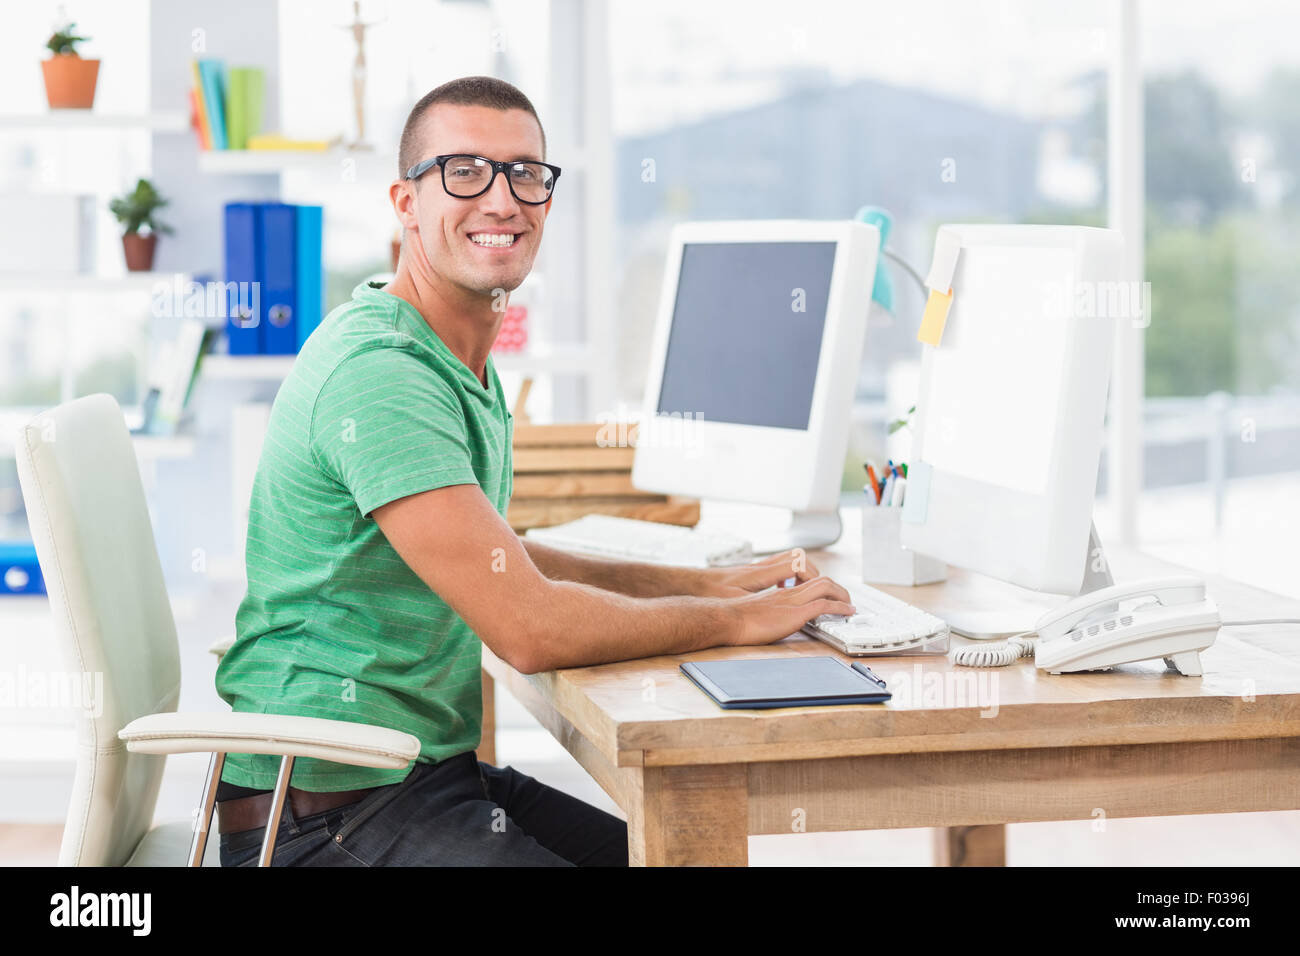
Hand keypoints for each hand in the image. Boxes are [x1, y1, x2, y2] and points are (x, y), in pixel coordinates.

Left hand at [694, 549, 824, 598]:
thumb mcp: (736, 601)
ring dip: (802, 573)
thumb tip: (777, 609)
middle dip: (814, 574)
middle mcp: (762, 566)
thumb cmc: (712, 592)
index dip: (814, 578)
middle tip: (819, 591)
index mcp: (761, 573)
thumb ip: (759, 603)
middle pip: (799, 558)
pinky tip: (784, 589)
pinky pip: (779, 566)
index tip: (822, 592)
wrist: (694, 583)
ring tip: (804, 590)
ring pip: (790, 559)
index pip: (798, 564)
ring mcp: (758, 566)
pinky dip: (789, 575)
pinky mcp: (754, 571)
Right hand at [725, 575, 855, 646]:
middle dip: (838, 588)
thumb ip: (769, 613)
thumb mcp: (756, 611)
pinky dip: (840, 606)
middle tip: (845, 599)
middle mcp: (788, 593)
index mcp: (780, 593)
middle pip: (821, 579)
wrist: (728, 619)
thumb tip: (773, 621)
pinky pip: (824, 604)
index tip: (828, 596)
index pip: (807, 581)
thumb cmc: (735, 618)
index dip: (822, 586)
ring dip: (843, 594)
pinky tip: (848, 612)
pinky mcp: (795, 613)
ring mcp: (792, 601)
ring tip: (850, 605)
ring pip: (826, 586)